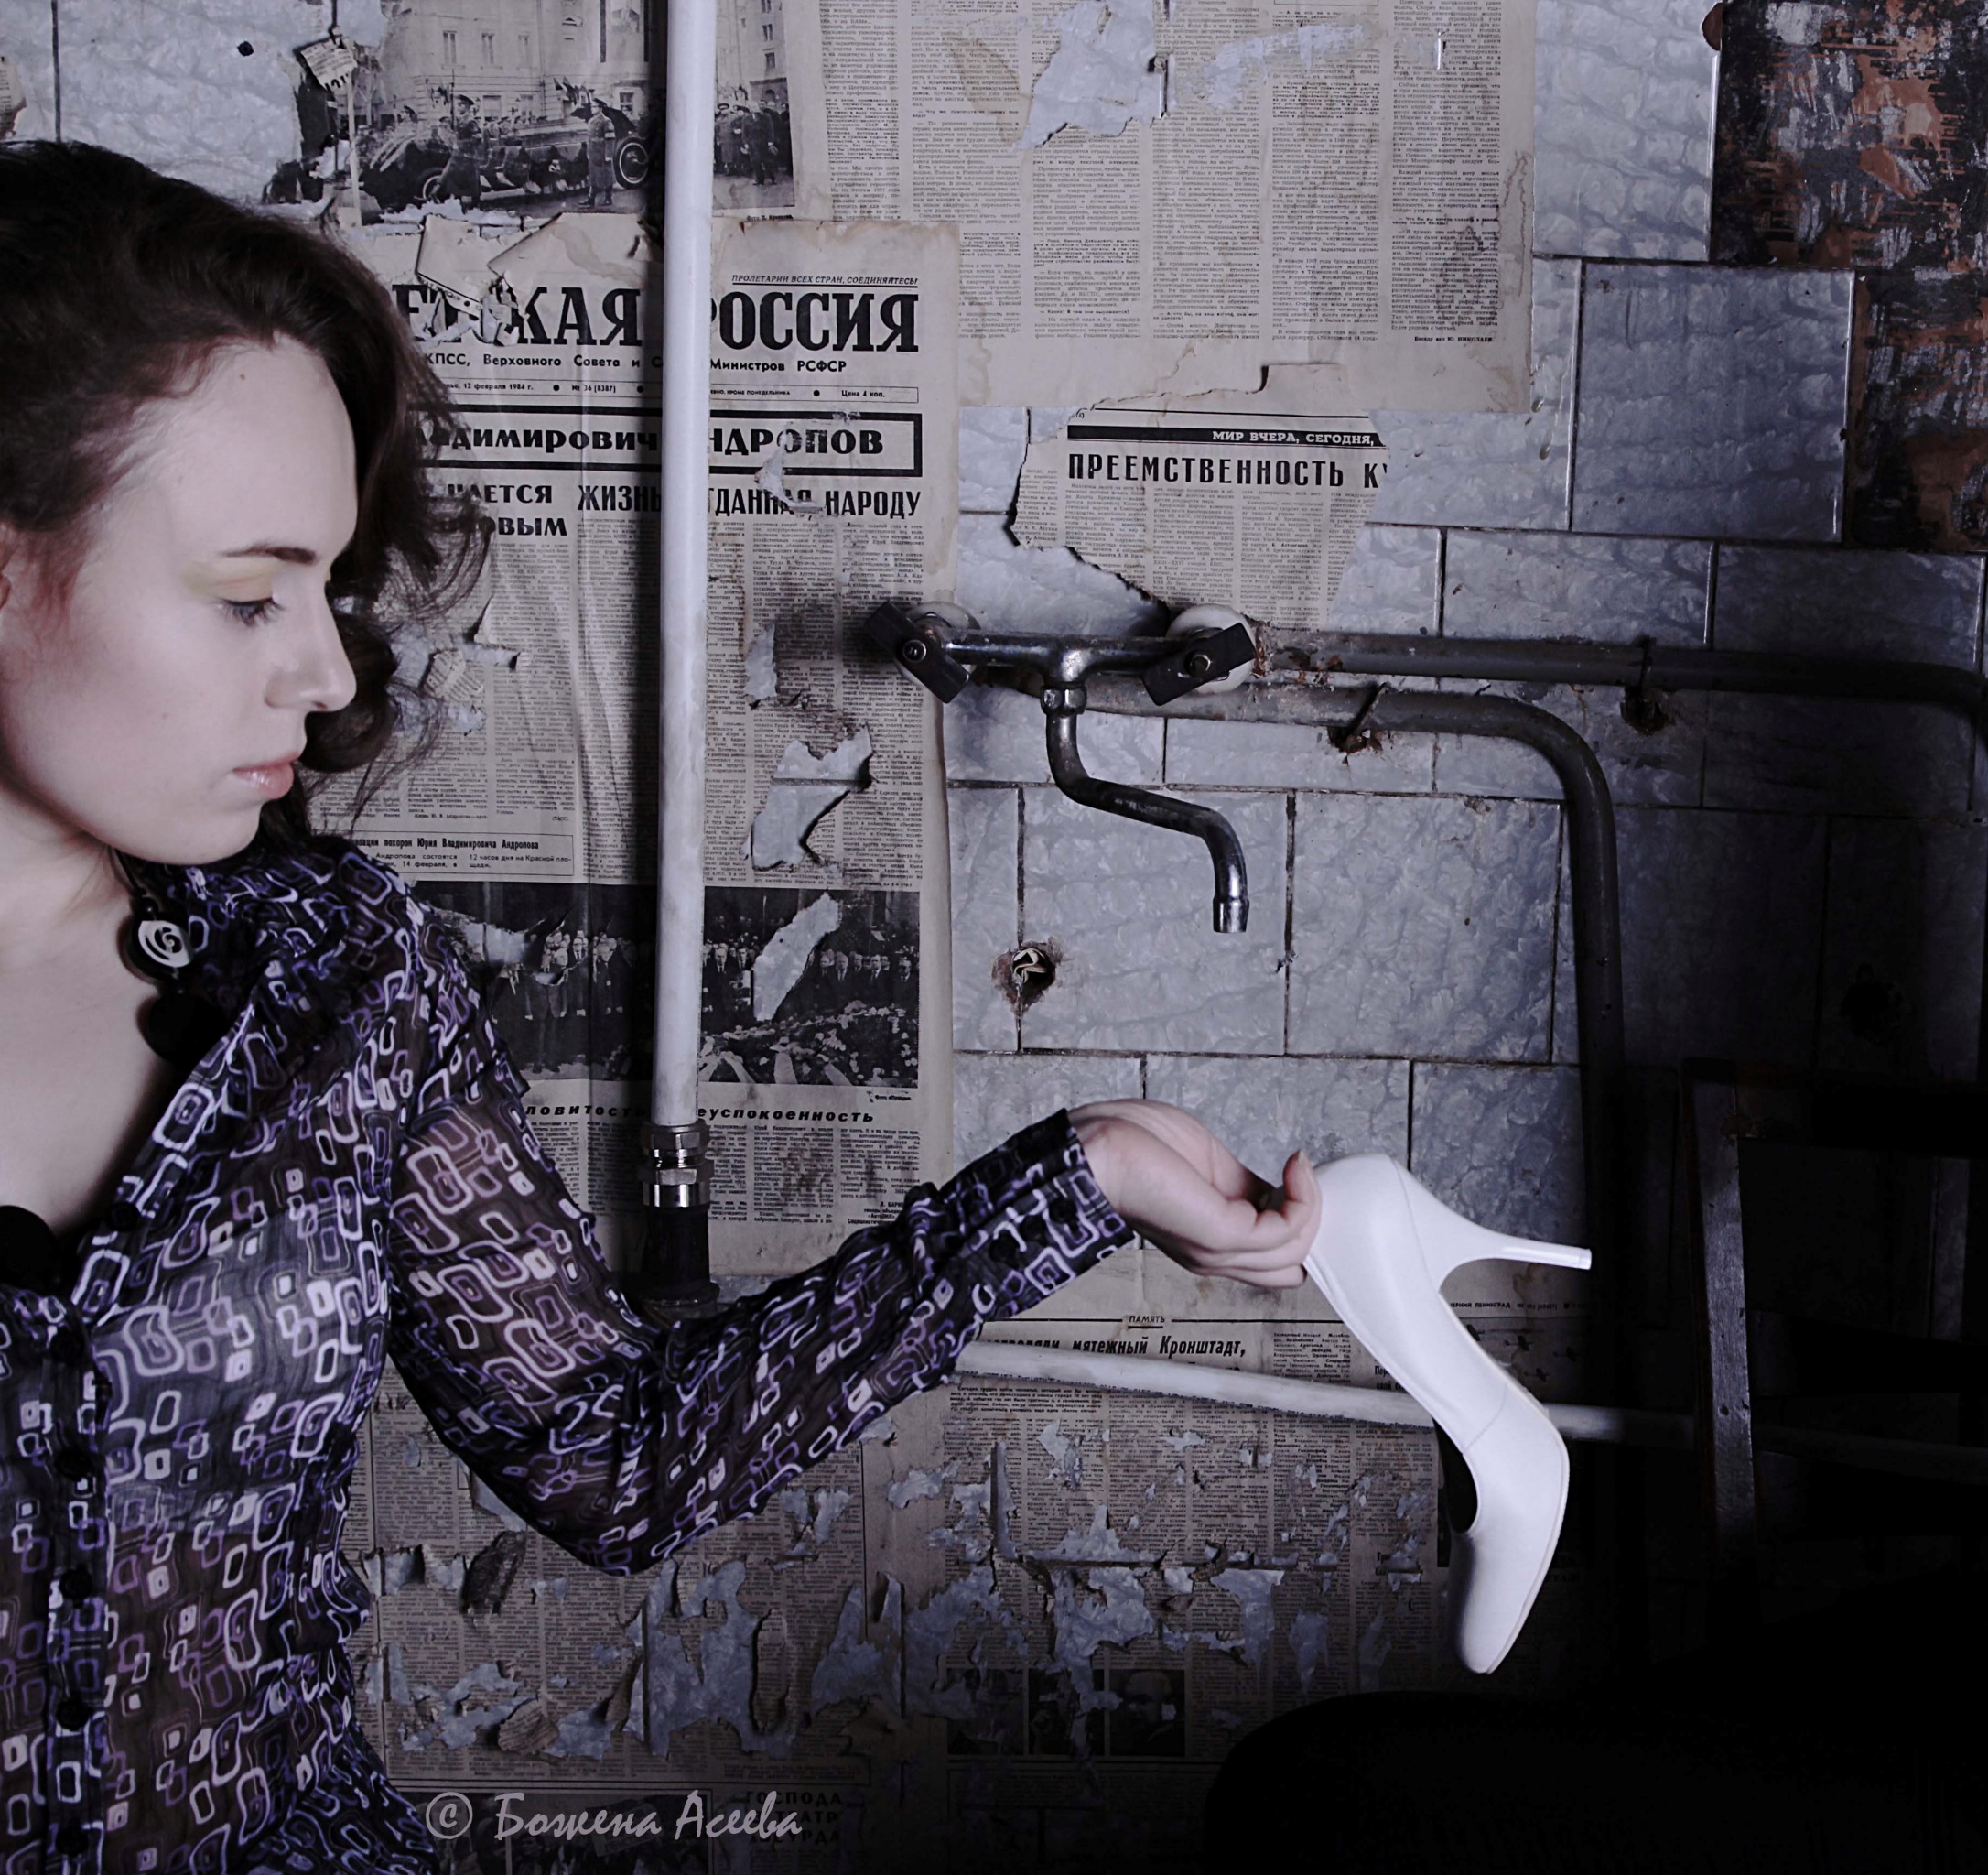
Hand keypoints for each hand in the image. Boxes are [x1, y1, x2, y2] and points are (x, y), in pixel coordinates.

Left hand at [1068, 1099, 1319, 1290]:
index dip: (1297, 1221)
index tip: (1298, 1180)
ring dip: (1312, 1201)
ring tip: (1298, 1166)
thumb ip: (1246, 1186)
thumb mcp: (1209, 1166)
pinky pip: (1289, 1230)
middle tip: (1303, 1177)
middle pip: (1294, 1266)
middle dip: (1312, 1220)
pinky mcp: (1221, 1235)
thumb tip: (1283, 1188)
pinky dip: (1304, 1196)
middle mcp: (1215, 1256)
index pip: (1275, 1259)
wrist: (1094, 1147)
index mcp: (1210, 1241)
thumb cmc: (1131, 1146)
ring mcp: (1219, 1250)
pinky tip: (1292, 1167)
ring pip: (1298, 1250)